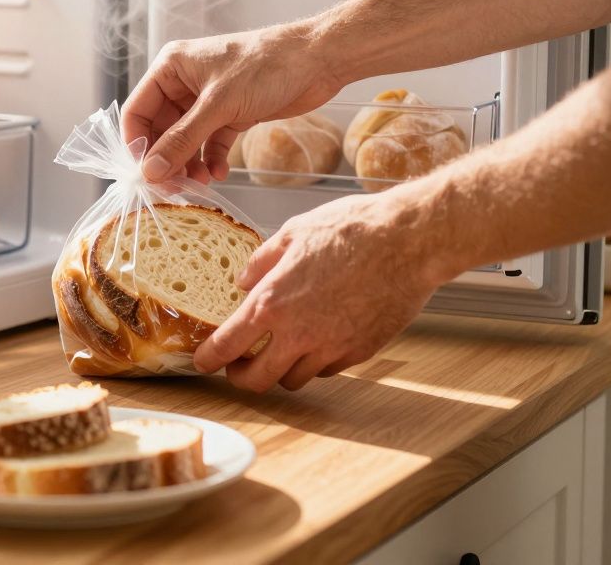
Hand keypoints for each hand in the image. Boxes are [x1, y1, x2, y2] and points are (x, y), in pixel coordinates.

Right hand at [122, 24, 341, 183]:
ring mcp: (208, 100)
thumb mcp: (219, 105)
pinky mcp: (231, 114)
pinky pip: (211, 144)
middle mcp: (184, 83)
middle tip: (173, 189)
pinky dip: (212, 160)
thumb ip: (183, 140)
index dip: (138, 145)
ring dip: (189, 164)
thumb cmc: (266, 66)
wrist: (318, 61)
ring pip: (186, 141)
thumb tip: (151, 172)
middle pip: (160, 131)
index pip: (138, 111)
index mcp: (171, 68)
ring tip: (199, 184)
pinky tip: (219, 174)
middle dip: (166, 160)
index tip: (146, 176)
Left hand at [192, 193, 455, 391]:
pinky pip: (328, 369)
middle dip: (242, 377)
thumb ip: (262, 261)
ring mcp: (330, 348)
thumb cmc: (351, 229)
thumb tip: (244, 281)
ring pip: (294, 380)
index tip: (203, 362)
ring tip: (283, 348)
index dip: (209, 359)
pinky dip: (317, 361)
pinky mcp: (359, 353)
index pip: (227, 346)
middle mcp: (297, 335)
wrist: (407, 241)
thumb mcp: (294, 232)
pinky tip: (320, 337)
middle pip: (257, 381)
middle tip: (240, 367)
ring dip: (282, 369)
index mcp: (271, 304)